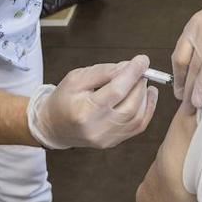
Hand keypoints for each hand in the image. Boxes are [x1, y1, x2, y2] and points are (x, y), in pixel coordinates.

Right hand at [26, 55, 157, 148]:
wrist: (54, 126)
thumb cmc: (63, 99)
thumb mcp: (76, 78)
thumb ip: (103, 71)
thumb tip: (128, 67)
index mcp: (84, 111)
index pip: (116, 91)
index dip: (132, 74)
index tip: (142, 60)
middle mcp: (97, 129)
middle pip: (130, 105)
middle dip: (140, 84)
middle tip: (140, 70)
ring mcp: (106, 139)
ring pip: (137, 117)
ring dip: (144, 96)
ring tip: (141, 81)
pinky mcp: (113, 142)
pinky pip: (138, 126)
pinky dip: (147, 109)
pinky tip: (148, 95)